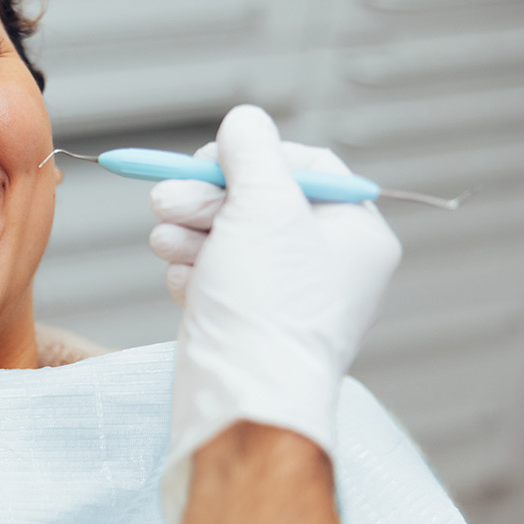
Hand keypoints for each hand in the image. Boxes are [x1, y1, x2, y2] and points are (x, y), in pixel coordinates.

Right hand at [146, 105, 400, 521]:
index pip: (308, 165)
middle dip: (207, 197)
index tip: (212, 160)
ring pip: (229, 236)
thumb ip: (253, 151)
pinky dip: (193, 273)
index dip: (254, 155)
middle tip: (168, 200)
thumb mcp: (265, 205)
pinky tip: (185, 283)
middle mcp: (328, 266)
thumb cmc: (268, 308)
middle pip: (260, 200)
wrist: (241, 402)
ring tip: (167, 241)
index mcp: (356, 235)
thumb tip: (245, 121)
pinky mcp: (247, 322)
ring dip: (189, 230)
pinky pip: (215, 276)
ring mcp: (286, 297)